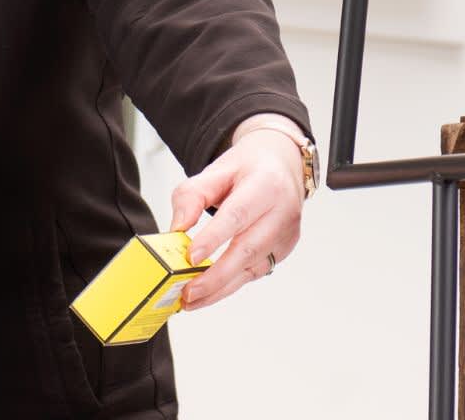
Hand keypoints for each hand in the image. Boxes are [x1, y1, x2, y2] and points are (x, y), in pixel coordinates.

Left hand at [169, 129, 304, 310]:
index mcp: (266, 185)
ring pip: (253, 267)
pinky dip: (232, 284)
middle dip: (216, 276)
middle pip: (247, 249)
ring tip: (192, 299)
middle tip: (188, 292)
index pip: (237, 215)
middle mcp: (283, 212)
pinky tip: (211, 292)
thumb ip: (191, 196)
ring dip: (221, 287)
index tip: (190, 257)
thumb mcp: (215, 170)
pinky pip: (256, 271)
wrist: (281, 165)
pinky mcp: (284, 250)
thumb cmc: (248, 168)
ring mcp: (287, 234)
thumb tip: (177, 228)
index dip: (214, 238)